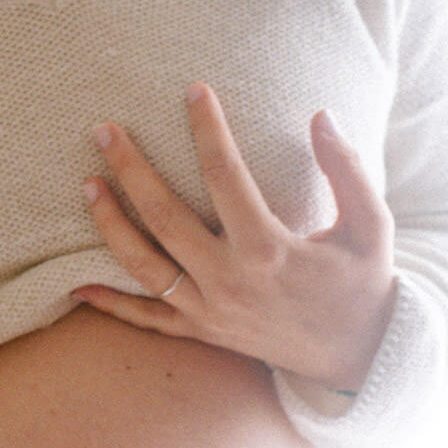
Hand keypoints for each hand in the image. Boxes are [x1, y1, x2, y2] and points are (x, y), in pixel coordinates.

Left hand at [71, 84, 397, 393]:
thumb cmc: (363, 283)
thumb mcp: (372, 226)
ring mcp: (210, 311)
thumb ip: (348, 170)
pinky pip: (146, 319)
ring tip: (87, 183)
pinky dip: (110, 304)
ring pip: (143, 265)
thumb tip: (321, 115)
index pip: (225, 175)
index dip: (207, 129)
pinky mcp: (202, 333)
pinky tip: (76, 283)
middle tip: (104, 129)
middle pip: (164, 217)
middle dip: (130, 169)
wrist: (358, 356)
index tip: (193, 90)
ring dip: (110, 224)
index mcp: (270, 249)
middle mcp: (230, 281)